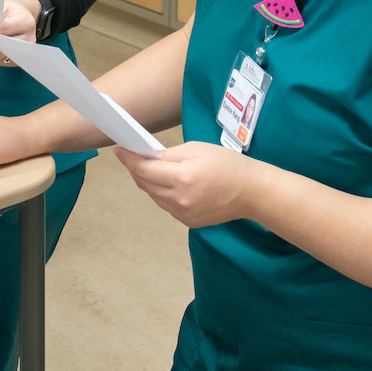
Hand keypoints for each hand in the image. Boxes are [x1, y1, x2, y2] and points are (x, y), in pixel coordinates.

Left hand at [113, 141, 261, 228]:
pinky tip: (166, 183)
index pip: (144, 170)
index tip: (119, 150)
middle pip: (145, 184)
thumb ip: (168, 154)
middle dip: (136, 169)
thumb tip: (146, 156)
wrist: (251, 192)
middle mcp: (180, 199)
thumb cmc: (227, 165)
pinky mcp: (187, 221)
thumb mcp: (197, 149)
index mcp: (183, 178)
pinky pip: (165, 205)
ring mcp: (183, 213)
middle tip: (131, 156)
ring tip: (148, 168)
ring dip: (147, 182)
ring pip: (153, 196)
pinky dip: (161, 193)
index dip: (129, 159)